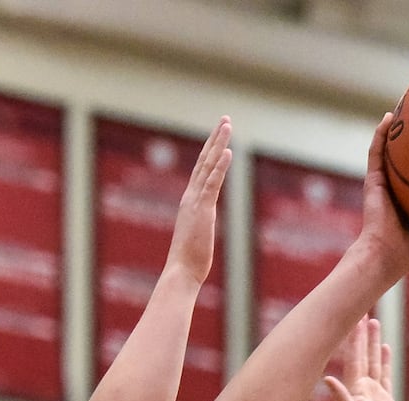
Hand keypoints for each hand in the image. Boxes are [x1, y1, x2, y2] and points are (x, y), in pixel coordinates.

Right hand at [166, 116, 231, 284]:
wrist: (180, 272)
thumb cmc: (189, 260)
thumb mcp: (197, 236)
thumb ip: (200, 225)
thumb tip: (203, 227)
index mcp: (191, 202)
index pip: (202, 171)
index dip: (210, 151)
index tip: (219, 136)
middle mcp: (191, 197)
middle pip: (204, 161)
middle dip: (215, 139)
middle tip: (225, 120)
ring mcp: (196, 202)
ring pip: (208, 166)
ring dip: (218, 144)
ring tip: (227, 125)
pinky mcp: (203, 210)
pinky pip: (213, 184)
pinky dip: (220, 166)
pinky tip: (227, 152)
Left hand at [324, 317, 406, 400]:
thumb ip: (343, 399)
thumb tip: (327, 380)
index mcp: (354, 390)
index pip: (353, 357)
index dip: (353, 337)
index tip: (353, 316)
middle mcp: (361, 389)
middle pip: (362, 354)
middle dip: (362, 334)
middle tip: (364, 309)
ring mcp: (373, 394)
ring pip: (374, 361)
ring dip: (373, 343)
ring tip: (374, 322)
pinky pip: (385, 374)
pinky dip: (385, 360)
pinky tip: (385, 348)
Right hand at [352, 114, 408, 280]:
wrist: (386, 257)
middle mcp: (398, 192)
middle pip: (408, 159)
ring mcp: (384, 184)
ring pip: (389, 150)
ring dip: (395, 129)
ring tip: (404, 105)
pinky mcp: (373, 181)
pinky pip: (376, 152)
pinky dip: (380, 134)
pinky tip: (389, 117)